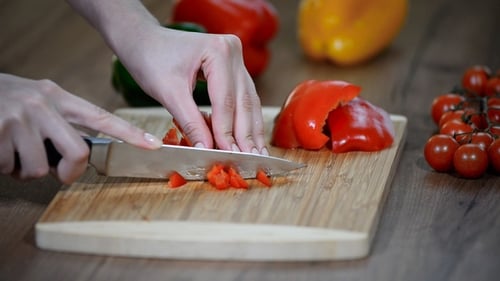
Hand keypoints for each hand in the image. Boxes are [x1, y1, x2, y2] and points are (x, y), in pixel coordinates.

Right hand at [0, 73, 160, 183]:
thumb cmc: (9, 100)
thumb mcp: (40, 101)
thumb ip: (64, 122)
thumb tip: (81, 159)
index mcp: (59, 97)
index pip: (103, 117)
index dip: (130, 134)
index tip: (152, 146)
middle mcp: (43, 105)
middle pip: (78, 154)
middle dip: (69, 171)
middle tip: (59, 170)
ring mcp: (19, 120)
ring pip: (39, 169)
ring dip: (26, 168)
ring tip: (15, 149)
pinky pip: (11, 169)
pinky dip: (5, 166)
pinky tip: (0, 148)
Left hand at [66, 0, 267, 154]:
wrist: (143, 40)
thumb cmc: (150, 60)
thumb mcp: (169, 93)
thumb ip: (191, 122)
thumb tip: (207, 149)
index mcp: (218, 51)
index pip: (225, 101)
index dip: (227, 132)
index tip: (230, 156)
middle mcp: (233, 51)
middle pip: (243, 101)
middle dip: (246, 134)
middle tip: (251, 161)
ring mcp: (236, 58)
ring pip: (249, 101)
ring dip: (251, 130)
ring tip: (257, 154)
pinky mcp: (234, 67)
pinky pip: (243, 97)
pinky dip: (245, 119)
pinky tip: (250, 138)